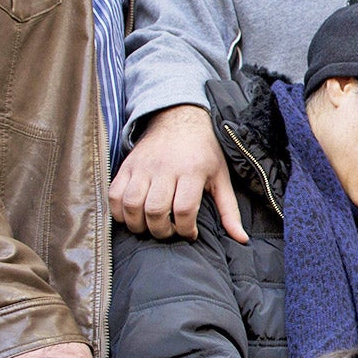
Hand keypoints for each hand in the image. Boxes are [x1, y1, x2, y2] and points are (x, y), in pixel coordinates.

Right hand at [110, 105, 245, 242]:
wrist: (178, 118)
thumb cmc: (204, 151)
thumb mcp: (221, 177)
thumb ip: (229, 210)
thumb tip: (242, 239)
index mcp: (192, 171)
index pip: (184, 209)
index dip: (186, 230)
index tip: (190, 234)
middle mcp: (165, 168)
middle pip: (156, 210)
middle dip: (162, 231)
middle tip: (169, 232)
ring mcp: (143, 167)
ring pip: (132, 204)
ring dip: (139, 224)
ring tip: (150, 227)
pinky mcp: (126, 166)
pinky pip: (115, 194)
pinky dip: (119, 212)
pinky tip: (132, 217)